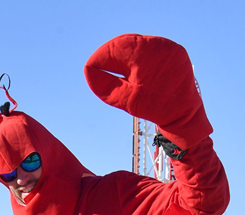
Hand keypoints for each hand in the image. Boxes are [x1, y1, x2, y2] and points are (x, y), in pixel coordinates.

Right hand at [84, 35, 211, 147]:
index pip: (117, 48)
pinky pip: (150, 47)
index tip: (90, 66)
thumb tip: (88, 70)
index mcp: (147, 57)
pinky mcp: (174, 49)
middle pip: (127, 43)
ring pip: (138, 44)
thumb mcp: (126, 100)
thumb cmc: (154, 108)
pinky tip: (133, 66)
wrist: (184, 112)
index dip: (101, 56)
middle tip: (98, 66)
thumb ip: (105, 85)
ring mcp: (169, 46)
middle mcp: (160, 46)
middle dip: (111, 54)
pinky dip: (138, 55)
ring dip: (124, 54)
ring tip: (114, 67)